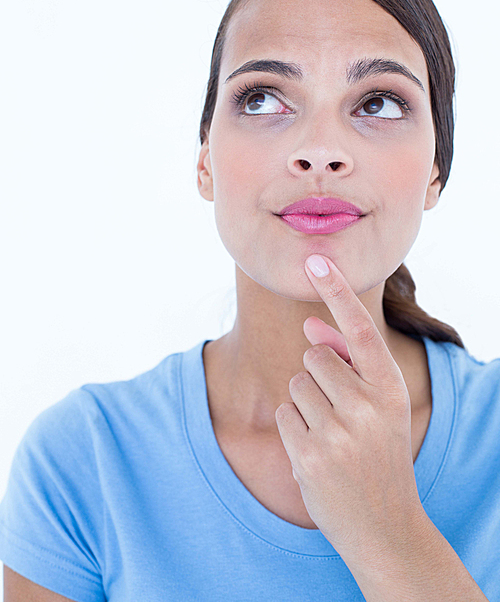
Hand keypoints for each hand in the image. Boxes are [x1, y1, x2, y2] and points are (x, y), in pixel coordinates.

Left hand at [274, 253, 425, 566]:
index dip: (337, 292)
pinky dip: (292, 427)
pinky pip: (282, 413)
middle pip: (313, 355)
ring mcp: (338, 433)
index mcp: (390, 389)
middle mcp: (368, 406)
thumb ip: (346, 362)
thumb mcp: (377, 405)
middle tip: (340, 413)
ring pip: (295, 382)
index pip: (360, 329)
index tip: (315, 259)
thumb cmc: (378, 451)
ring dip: (304, 402)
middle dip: (318, 375)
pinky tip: (316, 453)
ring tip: (331, 435)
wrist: (385, 525)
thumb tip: (309, 323)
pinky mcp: (308, 455)